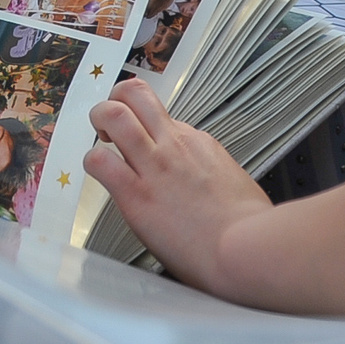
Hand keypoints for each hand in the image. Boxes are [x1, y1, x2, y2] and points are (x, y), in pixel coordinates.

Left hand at [83, 77, 272, 293]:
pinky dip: (92, 163)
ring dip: (99, 120)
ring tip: (100, 138)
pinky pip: (100, 162)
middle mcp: (174, 145)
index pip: (165, 119)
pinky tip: (100, 174)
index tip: (148, 145)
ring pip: (113, 114)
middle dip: (115, 100)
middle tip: (111, 123)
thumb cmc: (252, 229)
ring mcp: (154, 166)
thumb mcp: (239, 185)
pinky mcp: (136, 195)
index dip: (151, 130)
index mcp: (200, 144)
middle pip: (135, 94)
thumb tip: (210, 185)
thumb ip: (216, 176)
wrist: (249, 249)